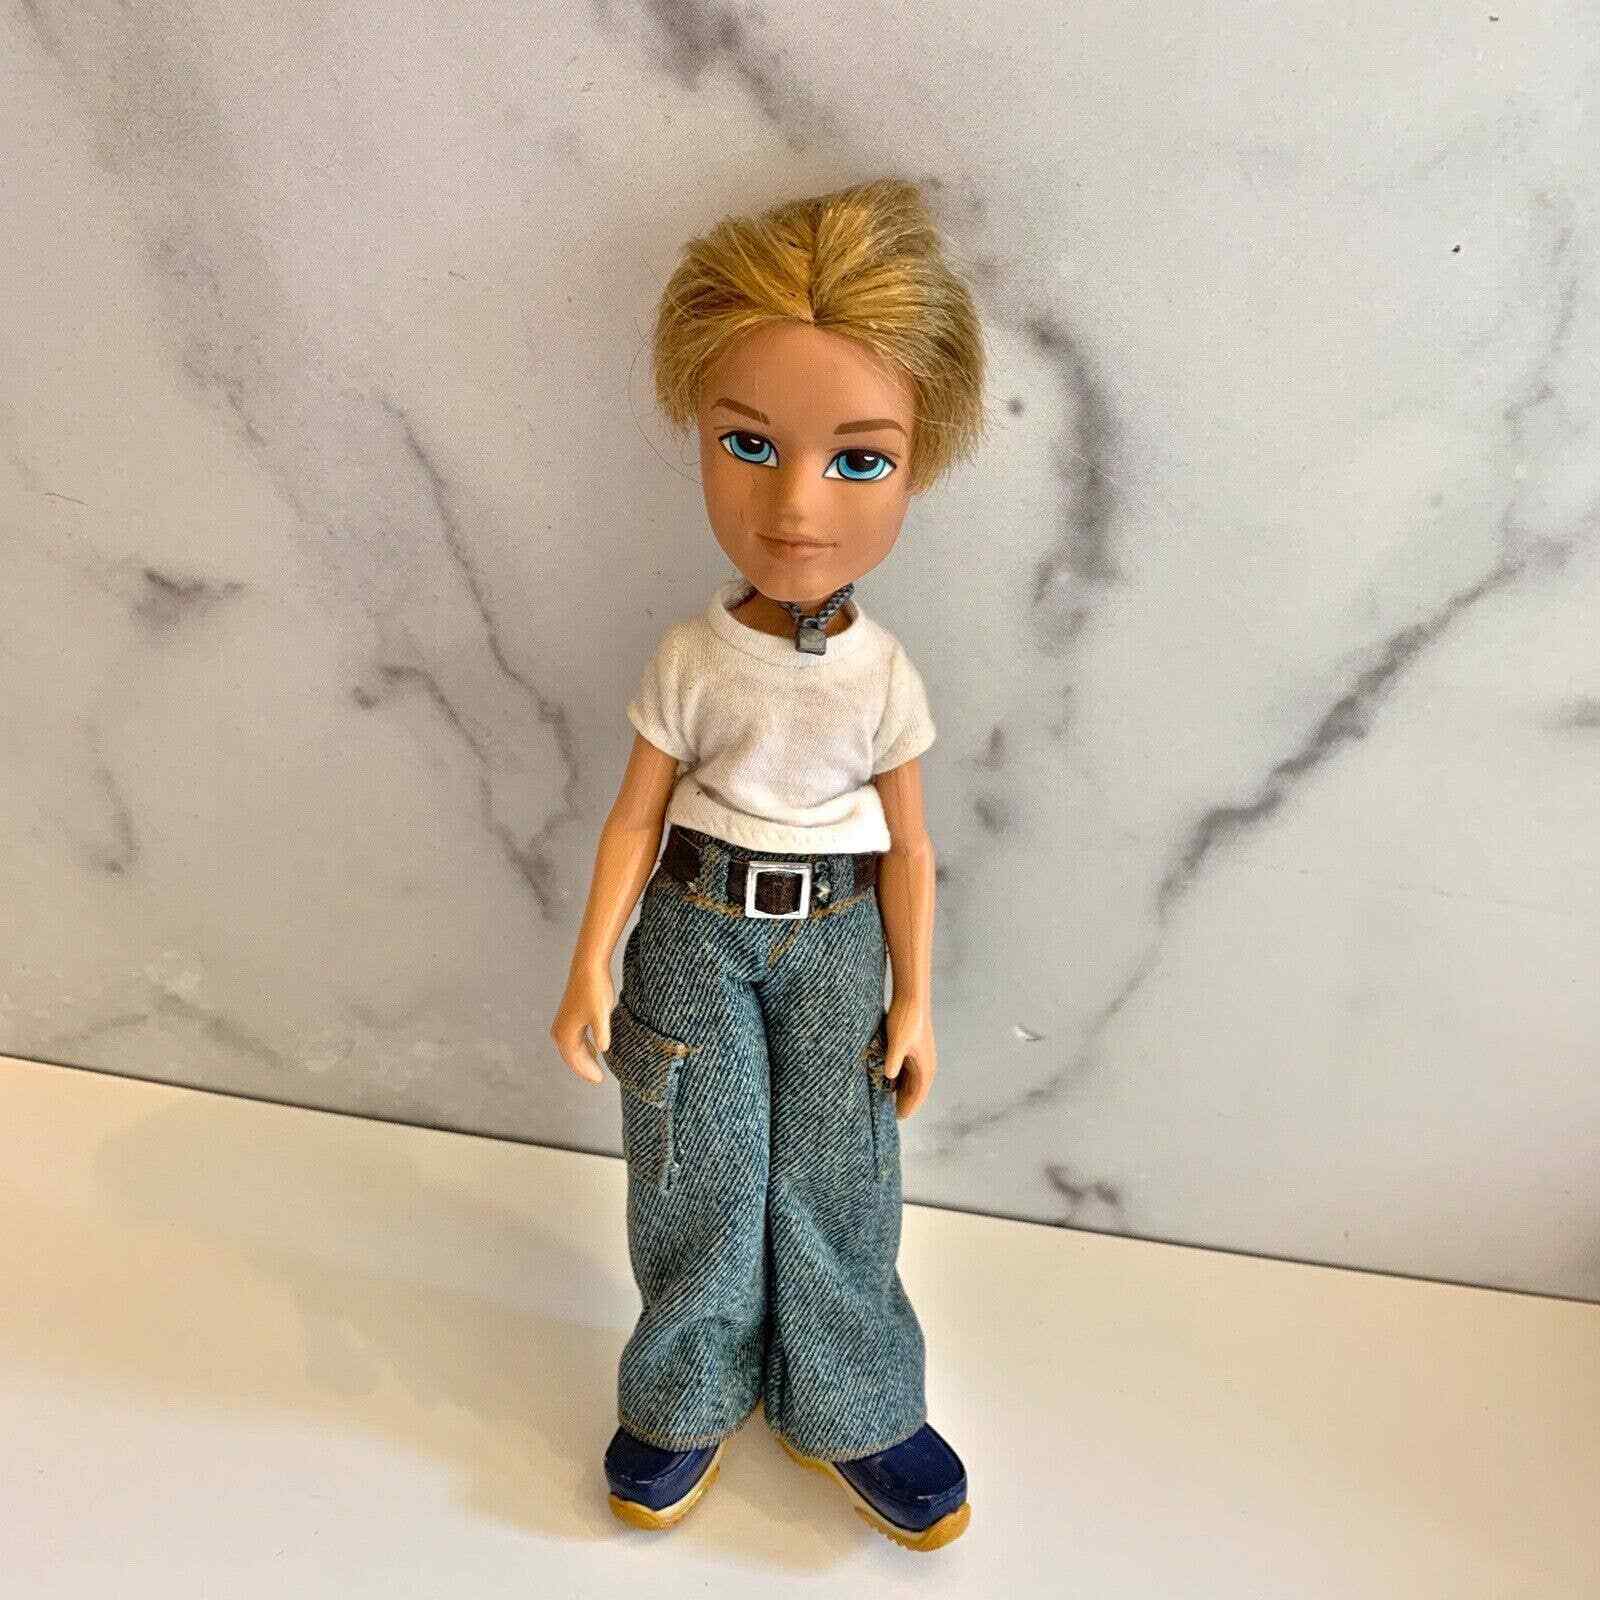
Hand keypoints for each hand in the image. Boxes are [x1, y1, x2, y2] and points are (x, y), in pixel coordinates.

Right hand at [550, 965, 615, 1084]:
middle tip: (599, 1079)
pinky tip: (594, 1051)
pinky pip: (575, 1039)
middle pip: (572, 1057)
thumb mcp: (601, 1014)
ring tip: (597, 1069)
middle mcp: (560, 1031)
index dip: (587, 1072)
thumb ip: (601, 1034)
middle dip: (585, 1069)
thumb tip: (602, 1049)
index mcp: (565, 1033)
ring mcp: (564, 1024)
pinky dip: (584, 1048)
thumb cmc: (594, 989)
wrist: (589, 967)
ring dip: (584, 1059)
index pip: (575, 1061)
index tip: (600, 1080)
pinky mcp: (570, 1017)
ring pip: (573, 1049)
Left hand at [884, 994, 935, 1119]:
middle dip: (903, 1103)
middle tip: (887, 1115)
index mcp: (925, 1068)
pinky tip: (887, 1083)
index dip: (907, 1108)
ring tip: (886, 1102)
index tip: (896, 1119)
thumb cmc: (905, 1019)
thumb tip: (890, 1077)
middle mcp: (926, 1066)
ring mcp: (921, 1059)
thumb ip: (893, 1060)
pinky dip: (899, 1081)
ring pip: (910, 1083)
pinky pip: (907, 1073)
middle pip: (914, 1092)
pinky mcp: (914, 1052)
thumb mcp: (897, 1041)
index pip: (917, 1096)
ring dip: (900, 1092)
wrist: (911, 998)